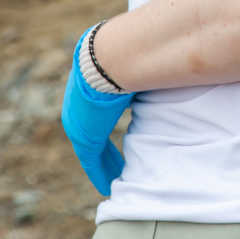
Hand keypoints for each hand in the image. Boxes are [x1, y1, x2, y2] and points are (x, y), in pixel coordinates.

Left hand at [62, 28, 133, 194]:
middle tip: (114, 164)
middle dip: (103, 150)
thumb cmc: (127, 54)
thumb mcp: (131, 63)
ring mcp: (78, 123)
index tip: (114, 136)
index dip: (105, 126)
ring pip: (91, 150)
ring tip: (113, 177)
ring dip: (103, 164)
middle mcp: (77, 108)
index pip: (96, 114)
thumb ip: (140, 72)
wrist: (109, 58)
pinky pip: (92, 161)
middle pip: (91, 135)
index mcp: (86, 89)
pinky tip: (107, 185)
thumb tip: (162, 65)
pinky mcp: (85, 137)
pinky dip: (100, 172)